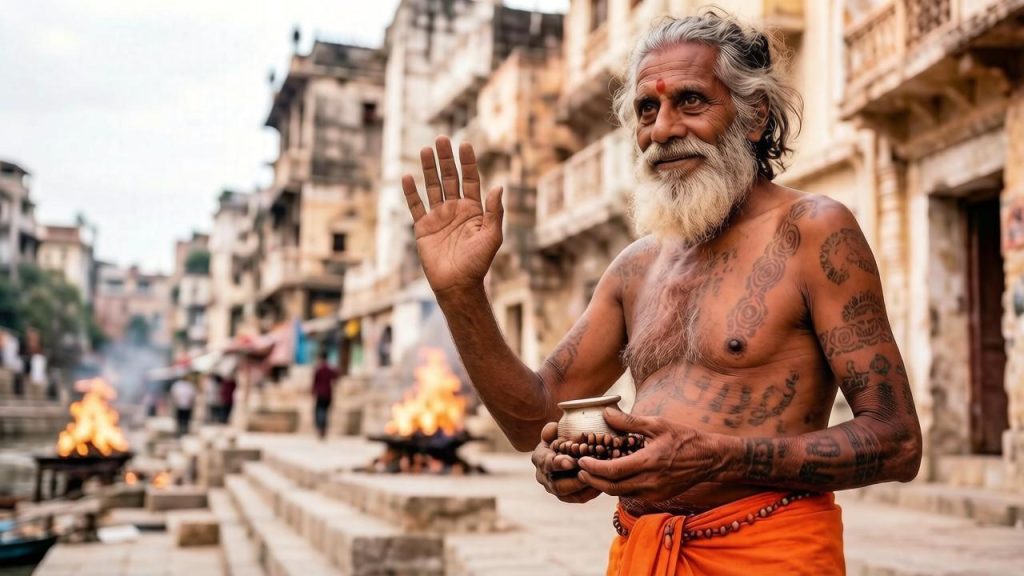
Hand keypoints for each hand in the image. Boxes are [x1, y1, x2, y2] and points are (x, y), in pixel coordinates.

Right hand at [401, 136, 503, 294]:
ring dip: (428, 168)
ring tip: (424, 149)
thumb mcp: (492, 237)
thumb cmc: (478, 263)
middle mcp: (455, 209)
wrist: (457, 284)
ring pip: (432, 187)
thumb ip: (494, 212)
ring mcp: (438, 217)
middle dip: (446, 159)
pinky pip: (415, 206)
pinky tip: (407, 176)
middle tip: (441, 138)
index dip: (467, 162)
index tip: (464, 144)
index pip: (470, 180)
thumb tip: (498, 187)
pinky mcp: (423, 228)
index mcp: (474, 209)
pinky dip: (411, 192)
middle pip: (449, 178)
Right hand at [532, 422, 600, 503]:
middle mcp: (544, 477)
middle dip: (576, 482)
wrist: (560, 447)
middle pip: (558, 486)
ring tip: (600, 481)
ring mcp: (554, 488)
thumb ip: (552, 429)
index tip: (571, 462)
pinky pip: (579, 498)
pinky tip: (603, 484)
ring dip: (585, 489)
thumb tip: (554, 429)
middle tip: (591, 475)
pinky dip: (591, 493)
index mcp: (540, 459)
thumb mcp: (553, 430)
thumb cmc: (558, 435)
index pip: (547, 464)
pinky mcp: (566, 495)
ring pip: (569, 495)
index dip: (559, 464)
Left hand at [576, 408, 718, 500]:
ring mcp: (654, 492)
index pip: (612, 471)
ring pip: (620, 493)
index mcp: (648, 462)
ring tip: (591, 473)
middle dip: (592, 481)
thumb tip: (606, 413)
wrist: (709, 459)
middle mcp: (650, 482)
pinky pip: (631, 494)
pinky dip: (618, 487)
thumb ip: (629, 422)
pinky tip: (612, 476)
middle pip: (611, 488)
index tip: (581, 460)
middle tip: (579, 470)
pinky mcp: (657, 497)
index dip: (593, 468)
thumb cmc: (684, 438)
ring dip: (603, 485)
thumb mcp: (657, 424)